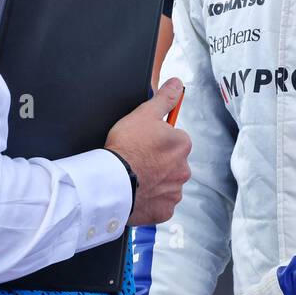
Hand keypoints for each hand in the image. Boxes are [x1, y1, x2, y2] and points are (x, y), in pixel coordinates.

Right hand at [106, 77, 190, 225]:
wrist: (112, 181)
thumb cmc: (126, 146)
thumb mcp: (144, 114)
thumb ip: (164, 98)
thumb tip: (177, 84)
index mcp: (182, 144)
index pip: (174, 139)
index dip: (157, 140)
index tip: (142, 143)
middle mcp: (184, 169)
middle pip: (172, 162)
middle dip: (159, 161)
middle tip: (138, 160)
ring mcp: (174, 191)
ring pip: (167, 183)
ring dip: (156, 181)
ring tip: (135, 176)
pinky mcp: (164, 210)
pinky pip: (160, 203)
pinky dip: (151, 199)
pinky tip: (137, 193)